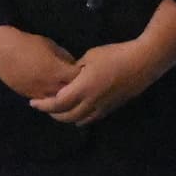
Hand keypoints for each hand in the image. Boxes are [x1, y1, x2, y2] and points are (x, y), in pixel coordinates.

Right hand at [0, 26, 80, 101]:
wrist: (0, 49)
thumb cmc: (26, 43)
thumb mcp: (50, 45)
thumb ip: (64, 57)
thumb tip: (72, 64)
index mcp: (58, 72)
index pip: (79, 79)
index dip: (85, 75)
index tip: (88, 71)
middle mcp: (51, 87)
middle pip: (72, 94)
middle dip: (78, 89)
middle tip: (81, 84)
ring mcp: (39, 94)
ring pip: (58, 103)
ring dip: (65, 98)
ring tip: (70, 92)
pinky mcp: (28, 96)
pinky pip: (45, 102)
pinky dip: (51, 99)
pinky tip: (54, 94)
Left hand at [34, 36, 172, 127]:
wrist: (142, 63)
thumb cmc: (115, 54)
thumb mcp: (90, 56)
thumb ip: (76, 69)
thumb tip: (69, 75)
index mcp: (82, 88)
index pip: (57, 103)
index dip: (43, 105)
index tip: (33, 103)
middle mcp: (90, 103)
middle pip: (66, 116)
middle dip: (52, 114)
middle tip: (44, 106)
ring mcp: (102, 108)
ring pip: (79, 120)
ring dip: (66, 117)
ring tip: (59, 110)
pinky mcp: (111, 108)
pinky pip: (91, 118)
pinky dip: (80, 118)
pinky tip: (78, 111)